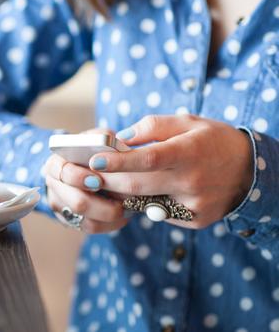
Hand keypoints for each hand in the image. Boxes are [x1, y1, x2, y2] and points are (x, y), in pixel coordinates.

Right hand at [44, 128, 128, 233]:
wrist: (86, 166)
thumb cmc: (94, 150)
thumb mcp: (97, 138)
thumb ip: (104, 138)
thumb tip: (117, 146)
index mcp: (56, 163)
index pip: (62, 172)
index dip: (78, 178)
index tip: (98, 181)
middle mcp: (55, 186)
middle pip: (76, 202)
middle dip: (101, 205)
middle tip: (120, 203)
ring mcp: (62, 205)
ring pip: (85, 219)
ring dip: (109, 215)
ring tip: (127, 208)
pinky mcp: (71, 219)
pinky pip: (91, 227)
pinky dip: (110, 224)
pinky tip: (123, 216)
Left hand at [90, 114, 253, 228]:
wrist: (251, 171)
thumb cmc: (213, 141)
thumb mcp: (188, 122)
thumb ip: (153, 126)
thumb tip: (121, 138)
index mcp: (189, 152)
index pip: (147, 159)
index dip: (119, 161)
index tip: (95, 160)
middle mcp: (191, 181)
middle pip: (138, 185)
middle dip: (108, 181)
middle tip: (90, 175)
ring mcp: (194, 204)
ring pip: (144, 203)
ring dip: (123, 194)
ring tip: (112, 182)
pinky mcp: (195, 220)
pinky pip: (159, 213)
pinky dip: (147, 202)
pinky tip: (145, 192)